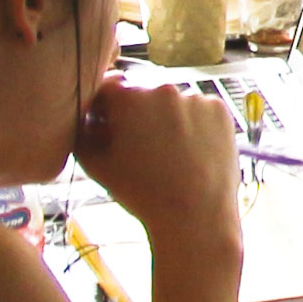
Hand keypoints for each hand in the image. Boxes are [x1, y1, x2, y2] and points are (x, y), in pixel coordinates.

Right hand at [74, 76, 243, 266]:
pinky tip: (188, 151)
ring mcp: (195, 97)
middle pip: (142, 92)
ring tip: (167, 153)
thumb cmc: (142, 193)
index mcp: (128, 97)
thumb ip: (83, 132)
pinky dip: (193, 124)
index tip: (107, 123)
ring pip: (172, 102)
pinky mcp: (219, 109)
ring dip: (166, 118)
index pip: (107, 87)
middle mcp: (163, 88)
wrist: (195, 214)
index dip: (104, 106)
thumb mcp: (96, 164)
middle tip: (139, 144)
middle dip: (136, 112)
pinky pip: (198, 110)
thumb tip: (87, 116)